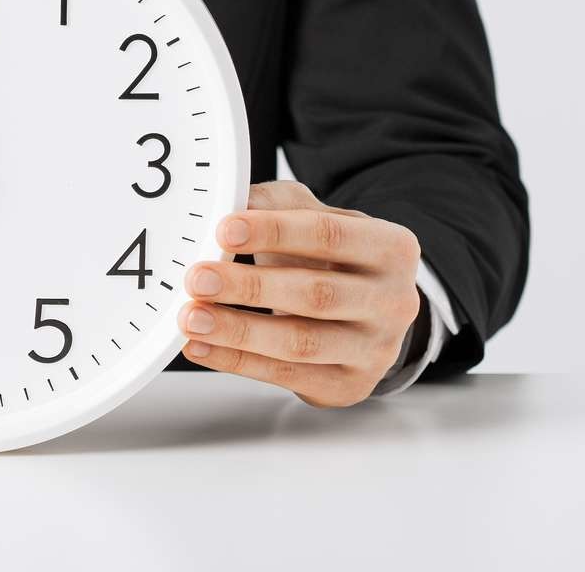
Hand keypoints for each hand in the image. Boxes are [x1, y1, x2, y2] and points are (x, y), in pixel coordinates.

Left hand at [178, 180, 422, 407]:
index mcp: (392, 248)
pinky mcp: (350, 386)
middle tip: (198, 278)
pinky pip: (287, 376)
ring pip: (300, 343)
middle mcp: (394, 302)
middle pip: (315, 294)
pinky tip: (202, 346)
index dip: (274, 232)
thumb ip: (276, 204)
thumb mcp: (315, 217)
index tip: (224, 230)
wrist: (367, 314)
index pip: (328, 235)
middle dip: (249, 286)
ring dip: (238, 331)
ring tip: (191, 317)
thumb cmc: (334, 258)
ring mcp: (375, 350)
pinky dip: (237, 361)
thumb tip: (228, 199)